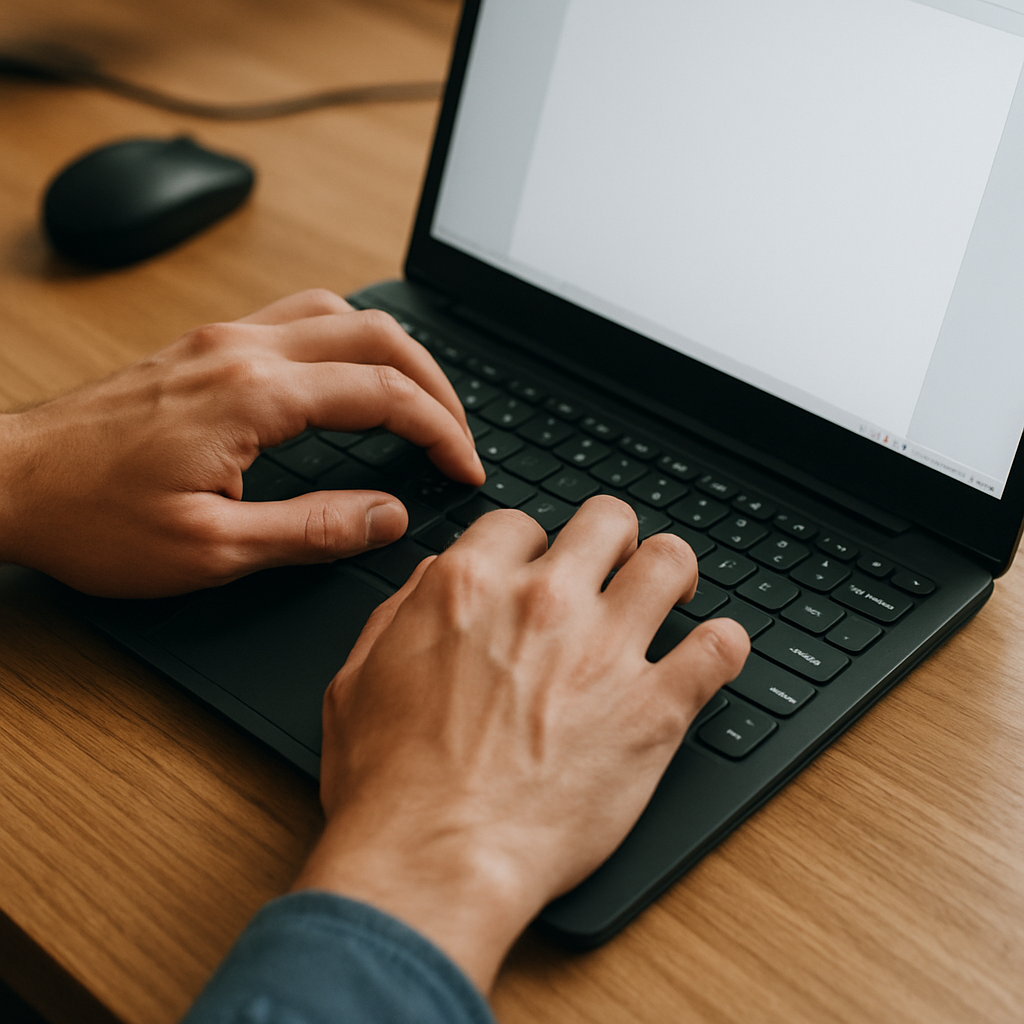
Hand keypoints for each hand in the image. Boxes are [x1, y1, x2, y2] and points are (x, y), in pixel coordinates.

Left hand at [0, 289, 482, 596]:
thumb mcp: (211, 549)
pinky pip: (298, 316)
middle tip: (460, 433)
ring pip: (339, 311)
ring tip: (421, 397)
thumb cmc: (93, 517)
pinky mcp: (204, 346)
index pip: (383, 393)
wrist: (9, 481)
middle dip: (435, 383)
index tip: (464, 468)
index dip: (440, 431)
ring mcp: (221, 339)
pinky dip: (347, 338)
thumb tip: (387, 516)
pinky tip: (350, 372)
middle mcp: (242, 349)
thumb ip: (313, 530)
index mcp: (253, 394)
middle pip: (376, 334)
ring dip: (394, 350)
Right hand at [293, 496, 749, 991]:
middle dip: (610, 539)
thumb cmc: (391, 785)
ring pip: (668, 561)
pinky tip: (713, 652)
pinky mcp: (655, 708)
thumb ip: (403, 614)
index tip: (540, 569)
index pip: (521, 524)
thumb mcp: (359, 679)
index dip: (532, 547)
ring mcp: (605, 649)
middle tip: (613, 568)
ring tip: (673, 594)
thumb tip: (434, 582)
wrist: (436, 857)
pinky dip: (722, 645)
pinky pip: (719, 648)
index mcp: (470, 586)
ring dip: (672, 573)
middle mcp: (543, 602)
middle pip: (605, 521)